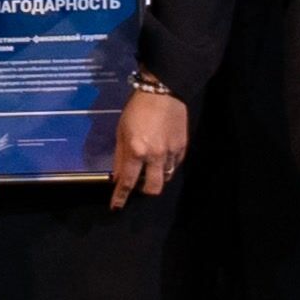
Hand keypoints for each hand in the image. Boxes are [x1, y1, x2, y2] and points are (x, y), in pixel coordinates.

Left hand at [108, 84, 190, 206]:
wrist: (163, 92)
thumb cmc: (136, 109)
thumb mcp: (121, 132)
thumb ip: (120, 157)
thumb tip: (118, 176)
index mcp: (136, 151)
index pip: (128, 182)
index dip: (121, 197)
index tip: (116, 207)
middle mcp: (155, 156)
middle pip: (153, 188)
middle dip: (144, 191)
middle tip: (138, 184)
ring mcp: (171, 152)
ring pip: (165, 178)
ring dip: (156, 178)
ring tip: (149, 168)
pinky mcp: (183, 147)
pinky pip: (175, 165)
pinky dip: (166, 166)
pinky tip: (161, 157)